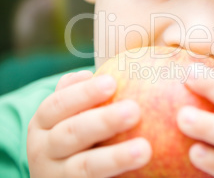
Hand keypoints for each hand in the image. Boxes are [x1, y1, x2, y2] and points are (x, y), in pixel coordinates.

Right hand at [27, 70, 151, 177]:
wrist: (59, 177)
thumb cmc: (75, 135)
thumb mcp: (68, 115)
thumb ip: (79, 95)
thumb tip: (90, 72)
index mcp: (43, 124)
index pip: (57, 105)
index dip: (83, 93)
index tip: (112, 82)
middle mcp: (44, 151)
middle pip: (71, 134)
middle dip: (102, 122)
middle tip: (133, 110)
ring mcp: (57, 176)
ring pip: (85, 167)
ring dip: (115, 158)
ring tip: (144, 149)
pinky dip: (116, 176)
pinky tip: (143, 169)